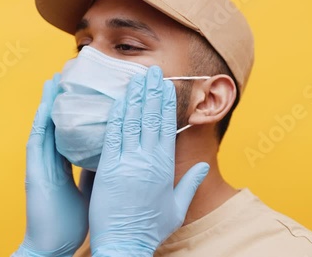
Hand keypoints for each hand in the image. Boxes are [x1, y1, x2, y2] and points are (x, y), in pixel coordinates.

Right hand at [12, 74, 87, 256]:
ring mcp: (41, 164)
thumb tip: (111, 155)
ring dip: (50, 101)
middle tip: (74, 74)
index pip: (74, 132)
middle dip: (67, 100)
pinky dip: (42, 118)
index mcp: (64, 165)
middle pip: (59, 123)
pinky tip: (47, 101)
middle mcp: (51, 160)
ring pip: (46, 124)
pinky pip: (38, 139)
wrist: (52, 246)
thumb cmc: (69, 222)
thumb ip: (95, 171)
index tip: (92, 91)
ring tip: (58, 77)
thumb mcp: (89, 191)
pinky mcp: (33, 170)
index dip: (81, 111)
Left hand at [89, 66, 209, 256]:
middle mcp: (149, 160)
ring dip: (134, 98)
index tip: (166, 86)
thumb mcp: (177, 208)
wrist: (125, 245)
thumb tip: (202, 166)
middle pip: (151, 118)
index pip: (167, 127)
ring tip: (136, 78)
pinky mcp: (109, 168)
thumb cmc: (150, 229)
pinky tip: (117, 101)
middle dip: (152, 92)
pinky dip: (116, 117)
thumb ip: (190, 184)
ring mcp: (128, 163)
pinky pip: (113, 136)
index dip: (166, 104)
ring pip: (132, 122)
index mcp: (165, 167)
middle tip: (152, 71)